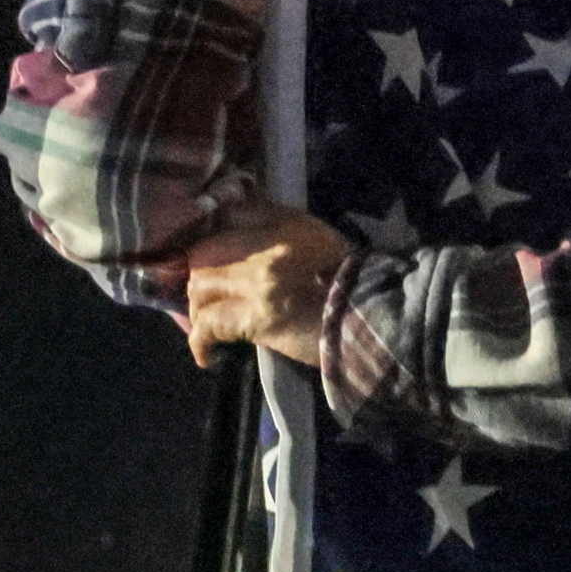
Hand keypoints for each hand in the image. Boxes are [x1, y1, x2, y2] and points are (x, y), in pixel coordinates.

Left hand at [177, 204, 353, 368]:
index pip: (230, 214)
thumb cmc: (349, 285)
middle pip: (204, 251)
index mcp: (288, 224)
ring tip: (208, 324)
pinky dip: (201, 343)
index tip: (207, 256)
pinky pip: (210, 326)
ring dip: (198, 309)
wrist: (374, 323)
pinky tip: (206, 356)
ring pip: (201, 286)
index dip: (211, 236)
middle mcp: (269, 247)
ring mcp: (262, 282)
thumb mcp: (320, 242)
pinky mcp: (258, 318)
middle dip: (196, 275)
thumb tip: (241, 243)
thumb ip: (283, 233)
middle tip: (202, 296)